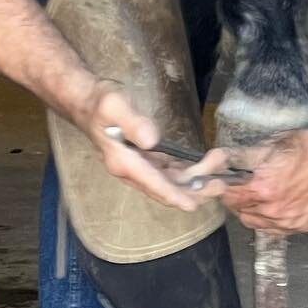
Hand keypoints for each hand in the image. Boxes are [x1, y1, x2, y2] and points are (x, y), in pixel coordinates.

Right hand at [71, 81, 213, 213]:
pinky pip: (165, 171)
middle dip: (192, 189)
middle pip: (164, 187)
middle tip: (219, 186)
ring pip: (167, 180)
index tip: (193, 205)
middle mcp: (131, 170)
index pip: (153, 183)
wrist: (87, 101)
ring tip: (217, 178)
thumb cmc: (101, 102)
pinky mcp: (141, 158)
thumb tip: (152, 140)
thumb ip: (133, 123)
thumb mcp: (115, 106)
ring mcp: (136, 166)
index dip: (173, 195)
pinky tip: (198, 171)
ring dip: (191, 181)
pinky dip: (182, 172)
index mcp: (124, 162)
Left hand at [201, 120, 307, 234]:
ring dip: (256, 212)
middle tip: (244, 188)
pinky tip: (281, 203)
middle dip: (239, 201)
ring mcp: (292, 223)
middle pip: (242, 213)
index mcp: (263, 189)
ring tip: (264, 194)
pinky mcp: (306, 226)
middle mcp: (276, 212)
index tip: (223, 183)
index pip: (230, 197)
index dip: (224, 189)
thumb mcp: (270, 144)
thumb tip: (217, 158)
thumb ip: (241, 156)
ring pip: (260, 224)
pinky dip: (275, 220)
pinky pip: (280, 230)